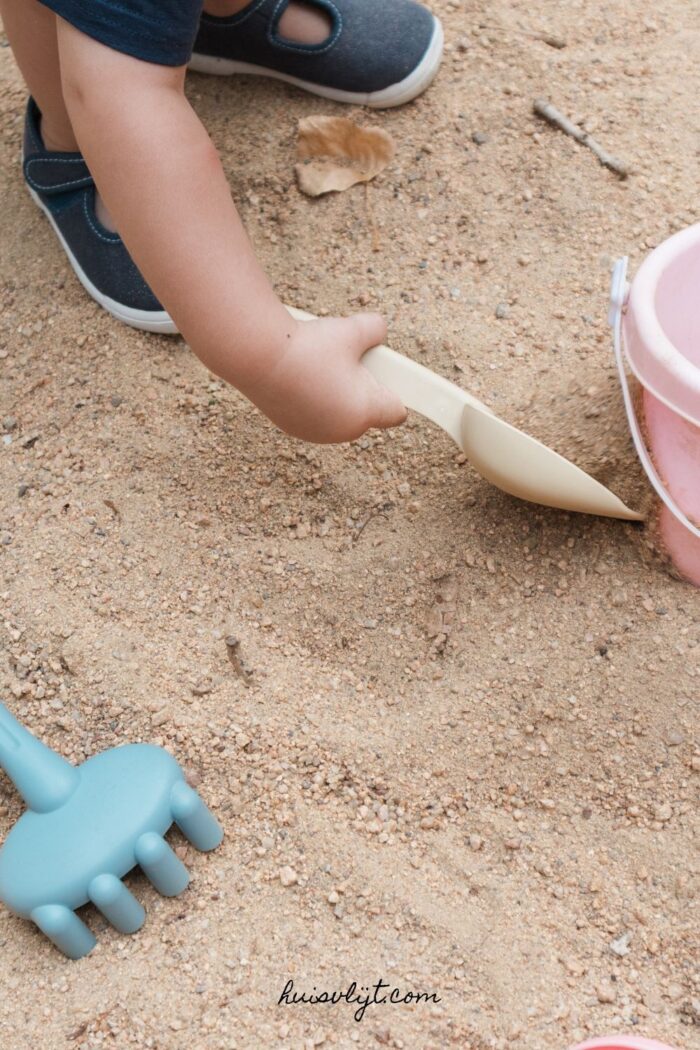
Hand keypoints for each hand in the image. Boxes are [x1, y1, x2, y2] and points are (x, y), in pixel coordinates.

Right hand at [249, 313, 406, 442]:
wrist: (256, 356)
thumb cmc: (308, 347)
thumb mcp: (352, 329)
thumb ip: (375, 330)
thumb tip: (378, 330)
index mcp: (364, 411)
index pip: (397, 413)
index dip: (398, 394)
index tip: (393, 381)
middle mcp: (341, 430)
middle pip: (366, 412)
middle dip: (362, 390)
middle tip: (349, 362)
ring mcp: (315, 433)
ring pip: (338, 414)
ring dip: (337, 395)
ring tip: (321, 366)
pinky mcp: (292, 428)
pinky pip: (314, 414)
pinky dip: (313, 399)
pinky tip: (301, 376)